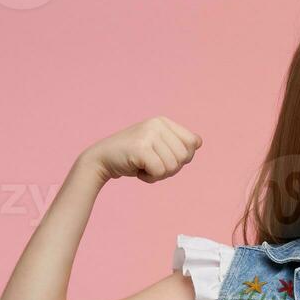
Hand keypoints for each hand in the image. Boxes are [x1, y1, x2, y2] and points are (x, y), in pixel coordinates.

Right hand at [81, 116, 202, 183]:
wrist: (101, 160)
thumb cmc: (133, 157)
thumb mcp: (158, 146)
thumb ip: (177, 144)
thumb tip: (199, 142)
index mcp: (164, 121)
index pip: (194, 143)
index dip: (183, 157)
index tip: (164, 157)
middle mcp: (157, 124)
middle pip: (185, 157)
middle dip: (171, 168)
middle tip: (152, 165)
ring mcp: (148, 134)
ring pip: (173, 166)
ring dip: (159, 174)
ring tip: (144, 166)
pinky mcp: (140, 147)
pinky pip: (159, 171)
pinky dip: (149, 178)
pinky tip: (137, 170)